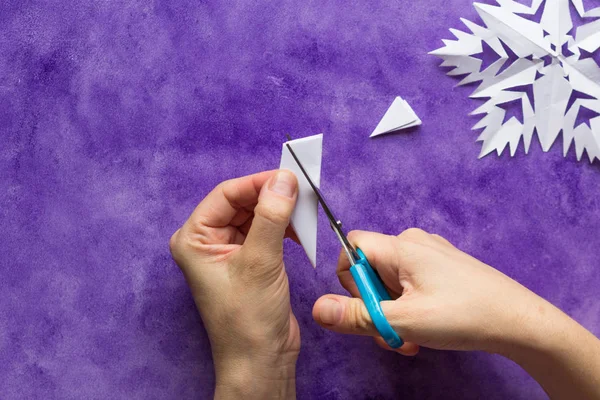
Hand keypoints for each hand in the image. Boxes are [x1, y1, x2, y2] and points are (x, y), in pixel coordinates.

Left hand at [170, 170, 298, 398]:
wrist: (261, 360)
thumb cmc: (248, 318)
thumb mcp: (260, 261)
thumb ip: (271, 217)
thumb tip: (284, 179)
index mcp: (194, 239)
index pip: (226, 195)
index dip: (257, 183)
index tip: (288, 177)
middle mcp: (208, 242)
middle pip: (242, 202)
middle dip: (271, 196)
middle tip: (302, 191)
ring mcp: (229, 252)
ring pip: (256, 216)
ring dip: (280, 212)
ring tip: (304, 212)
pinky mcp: (250, 262)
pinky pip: (266, 232)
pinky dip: (284, 228)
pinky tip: (299, 231)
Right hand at [313, 229, 599, 398]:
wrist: (519, 321)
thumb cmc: (463, 315)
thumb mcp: (403, 320)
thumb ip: (357, 316)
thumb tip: (316, 309)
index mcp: (401, 246)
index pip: (351, 246)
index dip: (349, 279)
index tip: (370, 305)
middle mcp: (413, 242)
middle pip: (370, 268)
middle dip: (375, 304)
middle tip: (393, 332)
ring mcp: (430, 253)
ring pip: (390, 280)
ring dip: (393, 311)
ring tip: (413, 336)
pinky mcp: (442, 267)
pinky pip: (410, 282)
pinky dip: (410, 306)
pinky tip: (426, 326)